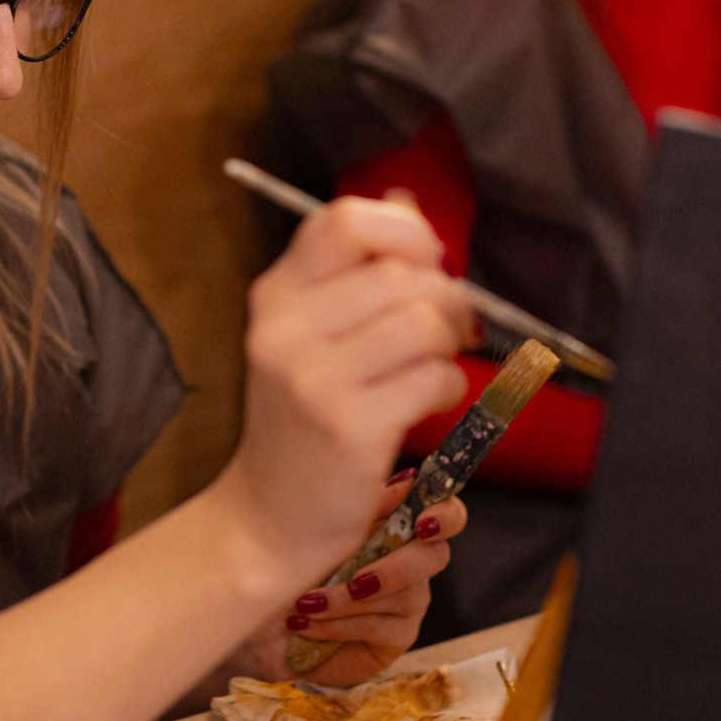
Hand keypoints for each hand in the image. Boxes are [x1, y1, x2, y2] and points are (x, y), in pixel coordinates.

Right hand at [212, 197, 471, 588]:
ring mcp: (313, 380)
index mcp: (275, 295)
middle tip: (451, 326)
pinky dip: (448, 386)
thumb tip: (406, 204)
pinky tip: (427, 401)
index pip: (344, 221)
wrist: (269, 516)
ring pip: (423, 322)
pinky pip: (433, 378)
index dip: (404, 232)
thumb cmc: (303, 420)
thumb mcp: (308, 334)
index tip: (426, 261)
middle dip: (446, 297)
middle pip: (401, 274)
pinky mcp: (350, 427)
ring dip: (449, 343)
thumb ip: (353, 272)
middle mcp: (284, 330)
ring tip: (435, 365)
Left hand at [239, 472, 467, 687]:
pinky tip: (308, 623)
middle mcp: (410, 560)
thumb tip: (407, 478)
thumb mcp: (323, 523)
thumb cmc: (289, 558)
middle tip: (357, 577)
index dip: (445, 516)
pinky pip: (384, 629)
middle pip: (436, 556)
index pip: (447, 514)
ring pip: (405, 596)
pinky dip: (340, 624)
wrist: (257, 613)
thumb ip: (369, 501)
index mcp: (397, 523)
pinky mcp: (395, 639)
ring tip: (306, 603)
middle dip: (395, 569)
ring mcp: (407, 601)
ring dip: (349, 599)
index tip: (422, 523)